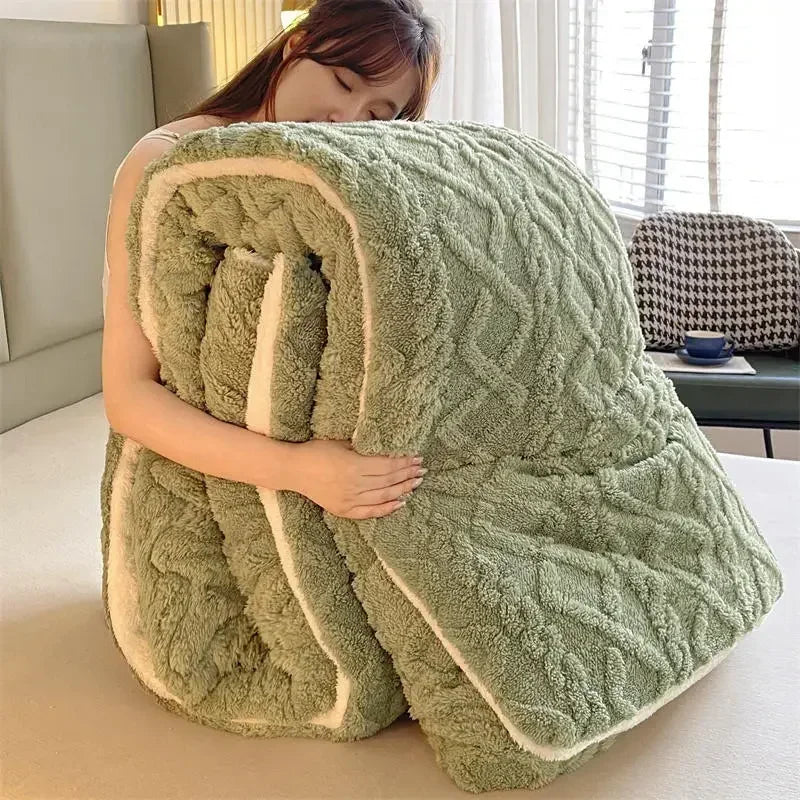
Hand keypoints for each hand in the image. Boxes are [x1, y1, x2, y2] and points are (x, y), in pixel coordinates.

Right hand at [287, 439, 425, 518]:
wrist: (293, 470)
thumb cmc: (316, 451)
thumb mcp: (341, 443)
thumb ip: (364, 447)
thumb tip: (389, 448)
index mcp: (353, 465)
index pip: (387, 465)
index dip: (404, 462)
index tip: (417, 457)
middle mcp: (353, 484)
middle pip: (389, 481)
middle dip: (407, 474)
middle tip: (422, 470)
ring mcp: (348, 499)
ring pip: (383, 496)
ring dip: (403, 490)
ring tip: (415, 483)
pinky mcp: (343, 510)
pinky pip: (370, 512)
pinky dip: (387, 508)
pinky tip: (401, 502)